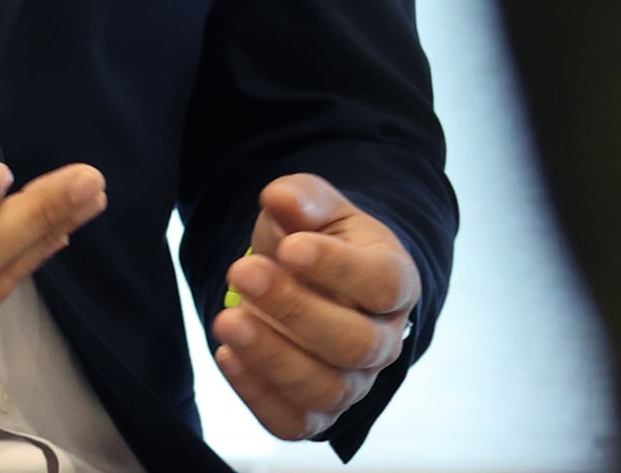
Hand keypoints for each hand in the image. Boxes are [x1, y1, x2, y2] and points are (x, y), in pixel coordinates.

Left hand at [210, 176, 417, 441]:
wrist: (309, 278)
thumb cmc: (317, 238)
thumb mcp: (315, 206)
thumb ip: (302, 199)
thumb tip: (279, 198)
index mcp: (394, 280)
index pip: (383, 284)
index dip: (339, 269)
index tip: (290, 247)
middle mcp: (383, 340)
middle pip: (355, 343)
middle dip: (295, 310)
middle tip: (242, 272)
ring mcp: (354, 382)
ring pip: (326, 389)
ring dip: (272, 358)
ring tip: (226, 321)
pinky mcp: (317, 412)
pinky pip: (294, 422)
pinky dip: (258, 396)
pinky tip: (226, 356)